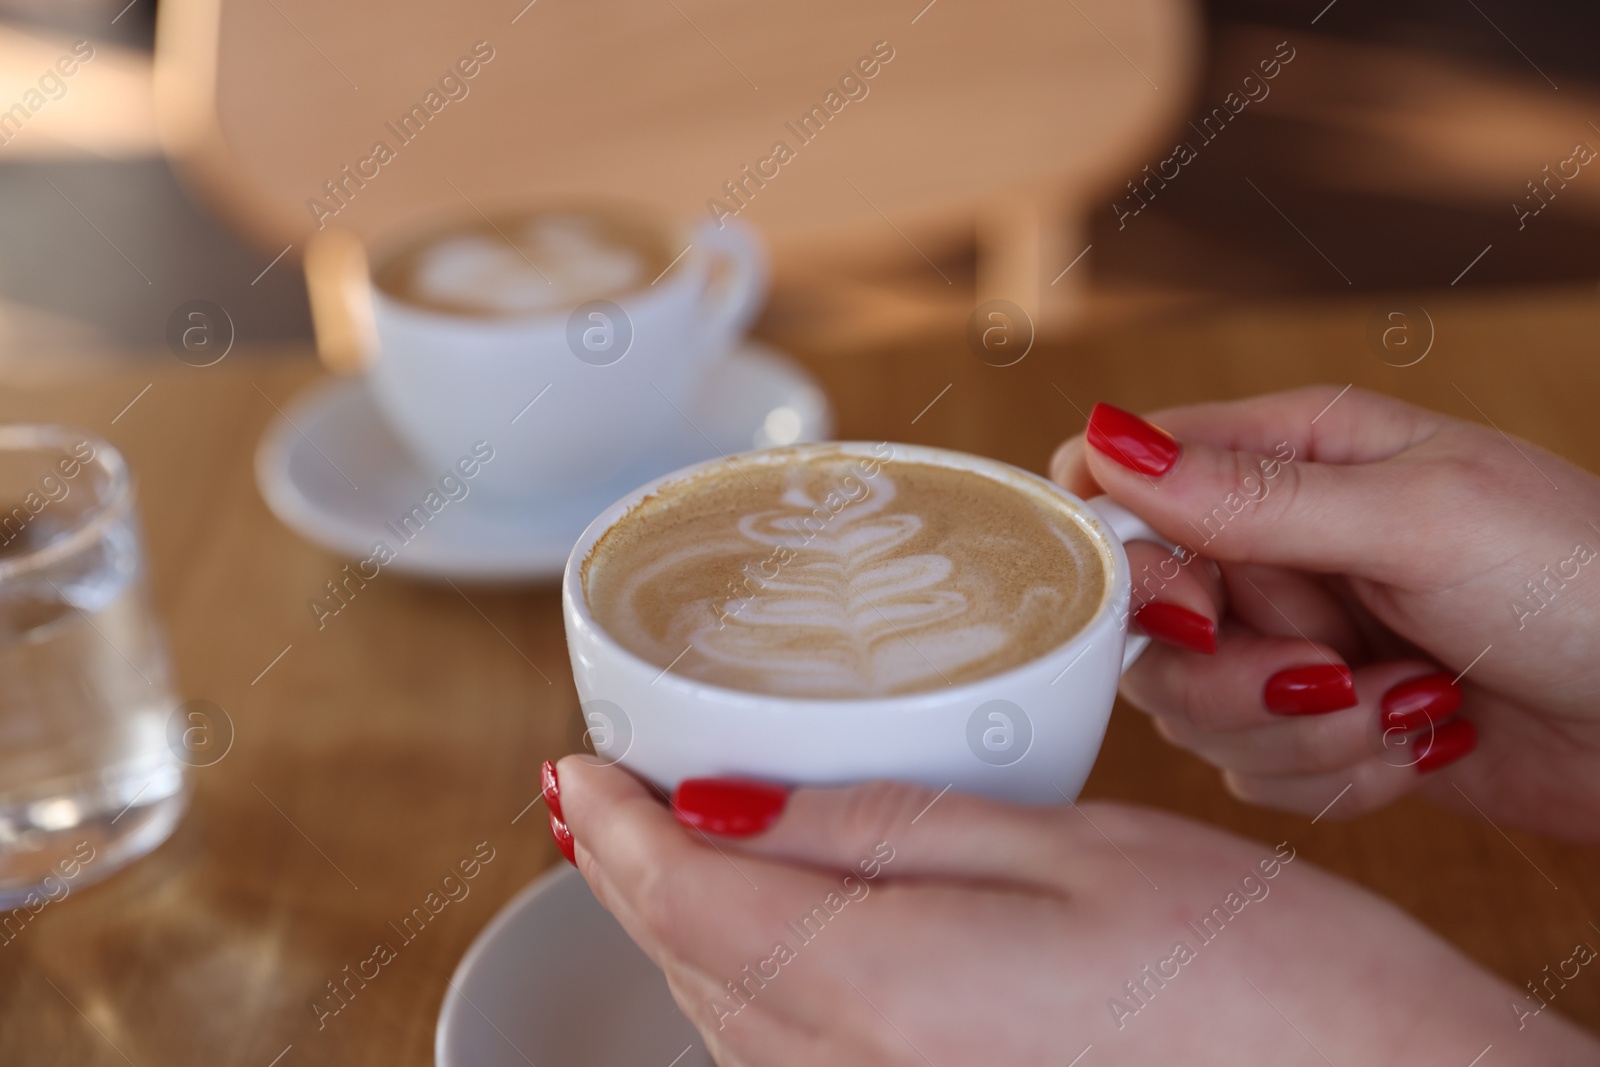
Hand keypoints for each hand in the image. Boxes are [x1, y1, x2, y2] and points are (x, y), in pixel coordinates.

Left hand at [551, 760, 1598, 1065]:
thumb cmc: (1255, 971)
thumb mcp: (1066, 849)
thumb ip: (881, 831)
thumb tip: (721, 804)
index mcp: (887, 990)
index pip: (688, 899)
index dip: (615, 828)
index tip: (577, 769)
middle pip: (692, 968)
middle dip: (628, 875)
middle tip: (601, 794)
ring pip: (729, 1026)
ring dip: (680, 932)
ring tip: (656, 847)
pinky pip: (791, 1066)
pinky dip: (746, 990)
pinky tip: (762, 938)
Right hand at [1050, 387, 1599, 838]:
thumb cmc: (1582, 582)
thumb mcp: (1419, 518)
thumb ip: (1252, 496)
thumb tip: (1107, 444)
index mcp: (1293, 457)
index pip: (1127, 485)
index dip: (1129, 556)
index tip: (1190, 608)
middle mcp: (1274, 548)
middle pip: (1146, 624)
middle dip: (1228, 673)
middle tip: (1323, 672)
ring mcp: (1293, 641)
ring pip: (1191, 710)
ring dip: (1298, 731)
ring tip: (1407, 703)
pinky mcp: (1318, 729)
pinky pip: (1251, 771)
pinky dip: (1333, 776)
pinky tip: (1418, 741)